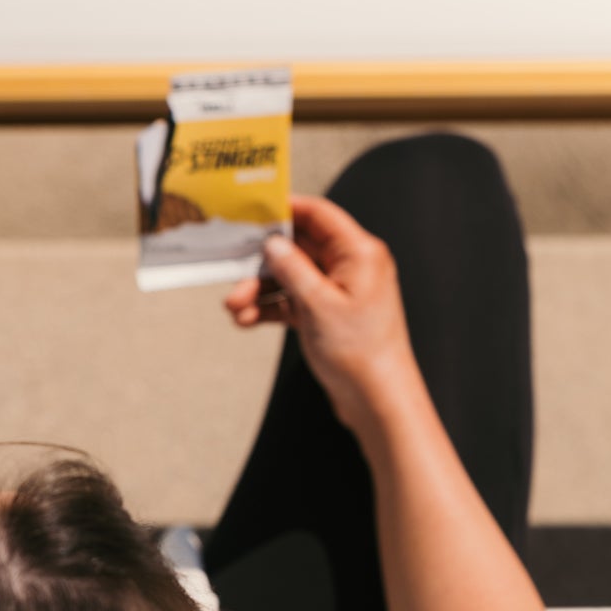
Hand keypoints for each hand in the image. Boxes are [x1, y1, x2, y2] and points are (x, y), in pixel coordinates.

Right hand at [224, 195, 421, 435]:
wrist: (378, 400)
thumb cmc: (361, 352)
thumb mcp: (319, 305)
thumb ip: (293, 269)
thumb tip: (273, 243)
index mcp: (359, 253)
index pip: (318, 215)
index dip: (285, 210)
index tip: (252, 212)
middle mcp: (351, 267)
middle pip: (298, 249)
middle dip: (263, 264)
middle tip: (233, 275)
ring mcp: (338, 292)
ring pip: (291, 278)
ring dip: (261, 290)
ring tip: (234, 308)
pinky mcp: (328, 315)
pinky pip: (293, 302)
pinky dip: (271, 308)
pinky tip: (247, 320)